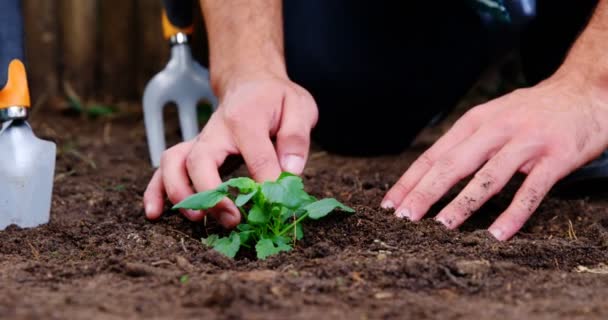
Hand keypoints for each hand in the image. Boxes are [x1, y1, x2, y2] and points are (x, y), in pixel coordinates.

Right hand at [143, 72, 317, 227]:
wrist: (253, 84)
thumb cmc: (277, 99)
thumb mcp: (299, 107)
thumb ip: (295, 136)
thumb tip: (289, 172)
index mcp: (245, 117)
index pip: (254, 154)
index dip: (266, 181)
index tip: (276, 201)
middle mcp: (215, 129)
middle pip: (199, 160)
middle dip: (211, 194)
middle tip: (233, 219)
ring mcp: (200, 141)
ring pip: (174, 163)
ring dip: (180, 194)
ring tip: (198, 218)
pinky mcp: (192, 151)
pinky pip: (165, 169)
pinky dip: (156, 191)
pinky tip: (154, 213)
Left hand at [382, 73, 607, 239]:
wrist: (585, 91)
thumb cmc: (532, 112)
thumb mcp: (493, 117)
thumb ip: (466, 142)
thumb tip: (430, 173)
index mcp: (476, 121)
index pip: (435, 154)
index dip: (411, 180)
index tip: (391, 203)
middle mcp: (496, 129)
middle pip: (453, 164)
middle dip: (425, 192)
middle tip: (404, 217)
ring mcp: (527, 142)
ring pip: (488, 177)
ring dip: (463, 203)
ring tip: (442, 225)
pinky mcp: (556, 157)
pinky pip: (532, 191)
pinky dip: (514, 214)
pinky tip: (497, 233)